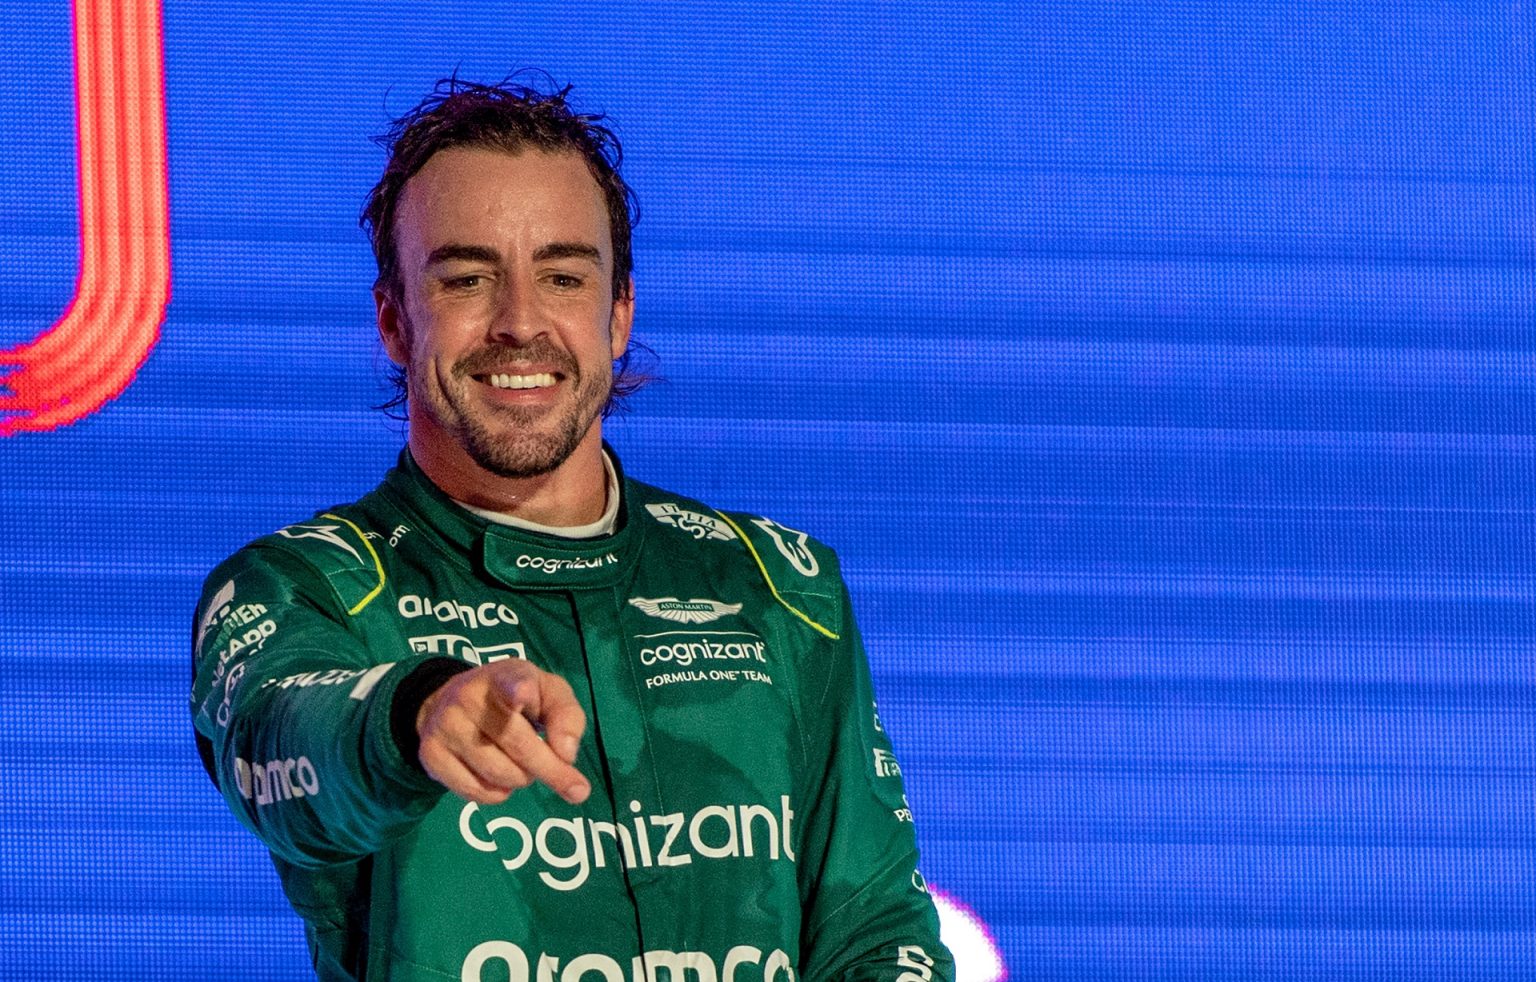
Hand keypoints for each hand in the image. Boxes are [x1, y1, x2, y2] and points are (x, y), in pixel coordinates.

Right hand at [415, 659, 589, 805]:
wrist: (451, 699)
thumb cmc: (515, 698)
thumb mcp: (548, 693)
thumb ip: (567, 717)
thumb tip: (566, 755)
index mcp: (505, 675)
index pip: (510, 681)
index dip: (517, 690)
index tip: (522, 695)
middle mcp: (469, 697)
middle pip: (518, 745)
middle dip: (551, 770)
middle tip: (575, 788)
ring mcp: (446, 726)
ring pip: (499, 774)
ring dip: (522, 779)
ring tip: (523, 766)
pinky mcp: (431, 754)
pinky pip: (475, 792)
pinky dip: (498, 794)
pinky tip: (499, 778)